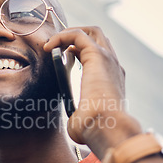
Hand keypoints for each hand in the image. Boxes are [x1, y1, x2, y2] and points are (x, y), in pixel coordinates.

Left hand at [43, 26, 141, 158]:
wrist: (106, 127)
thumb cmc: (96, 130)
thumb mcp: (85, 120)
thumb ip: (79, 116)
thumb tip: (73, 122)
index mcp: (113, 79)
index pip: (99, 54)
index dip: (79, 50)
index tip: (61, 55)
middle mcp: (113, 65)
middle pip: (98, 37)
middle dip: (75, 36)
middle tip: (55, 46)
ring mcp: (108, 59)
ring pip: (91, 32)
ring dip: (69, 33)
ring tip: (51, 44)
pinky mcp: (97, 56)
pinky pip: (78, 35)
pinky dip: (62, 36)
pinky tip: (49, 47)